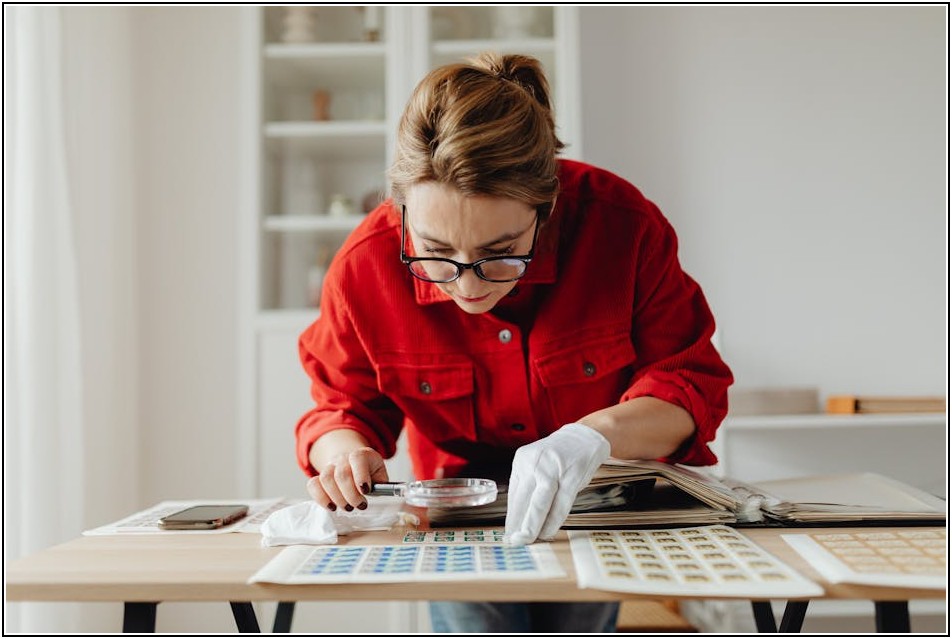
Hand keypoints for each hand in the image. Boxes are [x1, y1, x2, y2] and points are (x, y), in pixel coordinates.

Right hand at [306, 445, 388, 512]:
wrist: (351, 462)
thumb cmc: (368, 473)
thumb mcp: (380, 475)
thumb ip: (382, 484)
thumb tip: (382, 492)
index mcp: (362, 454)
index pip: (358, 458)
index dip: (361, 476)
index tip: (366, 491)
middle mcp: (343, 458)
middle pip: (342, 474)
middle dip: (351, 494)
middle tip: (360, 505)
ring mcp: (329, 466)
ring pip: (326, 479)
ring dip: (338, 498)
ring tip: (348, 507)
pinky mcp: (318, 477)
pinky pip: (313, 485)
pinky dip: (321, 498)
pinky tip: (332, 506)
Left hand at [504, 423, 610, 544]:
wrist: (583, 437)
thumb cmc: (557, 457)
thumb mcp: (536, 464)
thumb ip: (528, 487)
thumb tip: (519, 519)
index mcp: (522, 460)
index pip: (513, 495)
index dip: (511, 518)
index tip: (508, 534)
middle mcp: (534, 464)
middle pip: (522, 500)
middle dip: (517, 525)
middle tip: (514, 543)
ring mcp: (553, 470)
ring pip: (539, 504)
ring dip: (532, 526)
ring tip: (527, 541)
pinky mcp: (571, 477)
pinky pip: (560, 505)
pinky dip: (553, 521)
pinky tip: (548, 532)